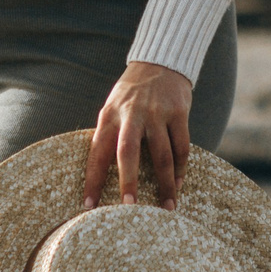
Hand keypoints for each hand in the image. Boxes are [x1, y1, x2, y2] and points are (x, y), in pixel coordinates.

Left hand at [84, 61, 193, 210]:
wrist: (160, 62)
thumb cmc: (131, 95)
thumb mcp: (113, 109)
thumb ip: (109, 136)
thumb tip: (100, 177)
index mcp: (109, 116)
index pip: (97, 152)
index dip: (93, 180)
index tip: (89, 206)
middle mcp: (131, 114)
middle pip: (127, 152)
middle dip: (128, 182)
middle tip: (129, 208)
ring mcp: (157, 112)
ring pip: (161, 155)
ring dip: (165, 184)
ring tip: (167, 208)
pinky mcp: (178, 111)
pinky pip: (181, 146)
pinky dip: (181, 168)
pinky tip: (179, 183)